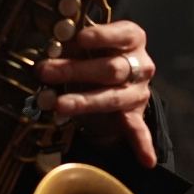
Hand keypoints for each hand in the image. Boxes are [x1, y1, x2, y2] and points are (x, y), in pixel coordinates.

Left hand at [35, 17, 157, 167]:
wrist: (115, 80)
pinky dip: (142, 145)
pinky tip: (147, 159)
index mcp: (132, 39)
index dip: (102, 35)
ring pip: (113, 98)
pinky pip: (139, 131)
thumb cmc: (95, 54)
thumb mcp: (85, 45)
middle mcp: (140, 65)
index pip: (122, 34)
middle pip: (111, 69)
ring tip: (59, 105)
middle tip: (46, 72)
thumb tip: (48, 45)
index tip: (80, 38)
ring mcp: (138, 92)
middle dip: (76, 70)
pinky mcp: (135, 116)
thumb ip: (71, 43)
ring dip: (84, 102)